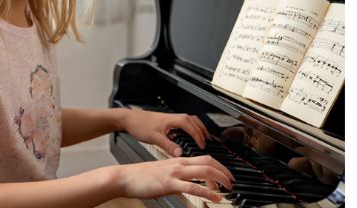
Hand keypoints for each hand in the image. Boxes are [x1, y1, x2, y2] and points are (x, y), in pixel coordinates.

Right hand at [114, 156, 232, 202]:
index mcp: (177, 160)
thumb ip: (177, 175)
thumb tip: (188, 184)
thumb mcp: (162, 172)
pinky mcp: (169, 184)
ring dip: (219, 180)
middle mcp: (178, 164)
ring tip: (228, 189)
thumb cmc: (141, 176)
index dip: (219, 166)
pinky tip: (215, 198)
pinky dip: (207, 193)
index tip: (227, 175)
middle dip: (224, 172)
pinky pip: (192, 187)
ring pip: (203, 172)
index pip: (204, 158)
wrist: (125, 177)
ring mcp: (174, 173)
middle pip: (208, 163)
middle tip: (232, 182)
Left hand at [124, 110, 208, 156]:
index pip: (192, 127)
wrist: (128, 118)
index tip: (203, 146)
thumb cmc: (139, 124)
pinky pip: (183, 123)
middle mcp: (174, 117)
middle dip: (202, 131)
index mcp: (173, 119)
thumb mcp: (154, 137)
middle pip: (194, 121)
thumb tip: (180, 153)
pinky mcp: (167, 121)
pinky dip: (190, 129)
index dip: (199, 137)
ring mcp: (171, 119)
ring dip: (197, 129)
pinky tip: (187, 138)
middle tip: (208, 143)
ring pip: (190, 121)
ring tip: (202, 139)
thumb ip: (168, 145)